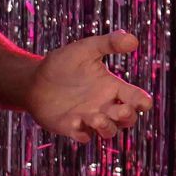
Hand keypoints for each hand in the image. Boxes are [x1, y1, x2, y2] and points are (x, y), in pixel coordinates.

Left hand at [25, 30, 150, 141]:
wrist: (32, 79)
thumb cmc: (62, 64)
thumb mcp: (85, 49)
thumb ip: (108, 43)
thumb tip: (132, 40)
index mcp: (113, 88)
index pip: (136, 98)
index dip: (142, 101)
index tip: (143, 102)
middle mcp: (105, 106)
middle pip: (127, 119)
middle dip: (128, 117)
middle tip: (122, 110)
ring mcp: (89, 119)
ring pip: (108, 131)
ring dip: (106, 127)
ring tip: (95, 118)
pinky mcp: (70, 127)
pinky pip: (82, 136)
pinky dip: (81, 133)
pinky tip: (74, 123)